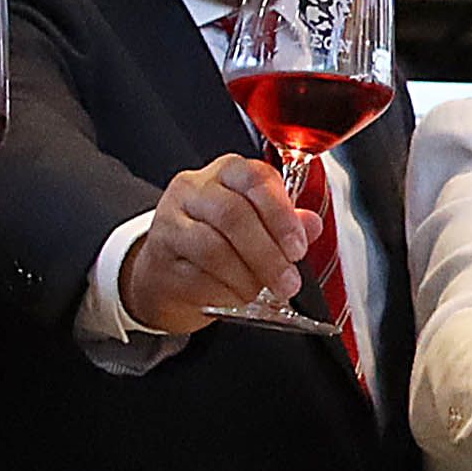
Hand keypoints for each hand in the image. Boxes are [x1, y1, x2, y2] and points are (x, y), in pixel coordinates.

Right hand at [116, 154, 316, 333]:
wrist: (167, 269)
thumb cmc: (218, 240)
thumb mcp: (257, 224)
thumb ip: (286, 221)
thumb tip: (312, 225)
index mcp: (227, 172)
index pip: (255, 179)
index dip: (281, 215)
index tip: (298, 248)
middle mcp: (195, 188)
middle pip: (233, 215)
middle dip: (267, 254)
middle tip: (287, 282)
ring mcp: (171, 220)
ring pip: (213, 248)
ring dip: (246, 277)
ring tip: (261, 292)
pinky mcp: (159, 255)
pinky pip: (196, 276)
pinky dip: (223, 292)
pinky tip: (235, 298)